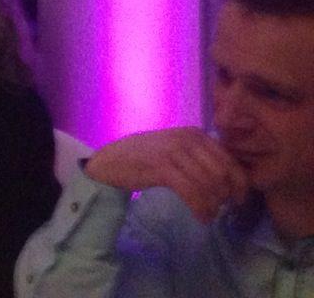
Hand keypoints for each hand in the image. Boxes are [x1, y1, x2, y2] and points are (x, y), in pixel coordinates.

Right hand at [86, 128, 247, 222]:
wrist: (111, 161)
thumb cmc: (146, 157)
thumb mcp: (178, 151)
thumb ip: (202, 158)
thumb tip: (233, 181)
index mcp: (195, 134)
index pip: (230, 161)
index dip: (240, 184)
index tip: (239, 201)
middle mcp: (187, 139)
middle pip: (222, 175)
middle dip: (226, 197)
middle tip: (220, 209)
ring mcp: (173, 151)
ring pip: (208, 185)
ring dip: (213, 206)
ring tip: (208, 215)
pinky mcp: (162, 167)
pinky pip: (192, 193)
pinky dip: (201, 209)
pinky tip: (201, 218)